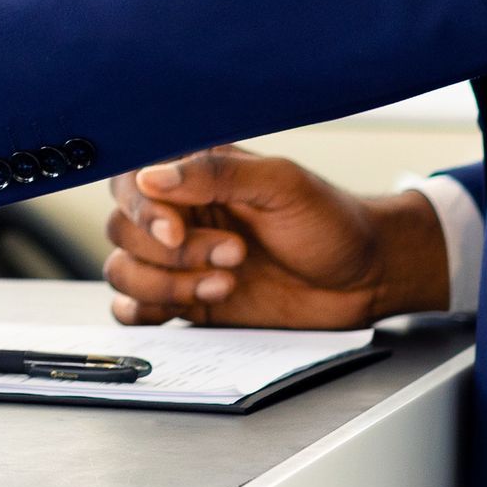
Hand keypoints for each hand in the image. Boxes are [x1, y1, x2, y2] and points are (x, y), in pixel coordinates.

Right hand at [106, 145, 449, 328]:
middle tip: (233, 256)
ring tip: (226, 284)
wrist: (364, 280)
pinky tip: (186, 307)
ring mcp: (176, 261)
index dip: (143, 212)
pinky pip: (131, 309)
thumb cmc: (331, 223)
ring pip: (122, 272)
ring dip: (166, 286)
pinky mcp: (183, 300)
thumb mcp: (282, 185)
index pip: (129, 184)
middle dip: (172, 254)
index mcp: (192, 176)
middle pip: (121, 233)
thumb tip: (151, 176)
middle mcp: (176, 216)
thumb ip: (216, 173)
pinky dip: (143, 313)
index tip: (176, 232)